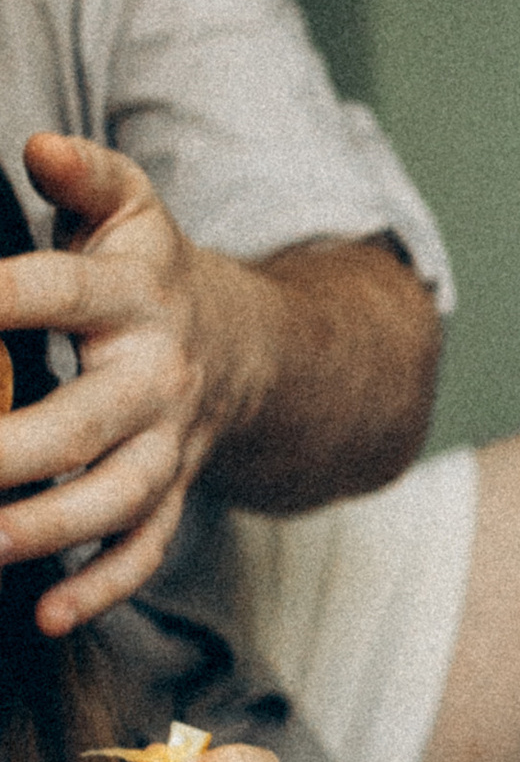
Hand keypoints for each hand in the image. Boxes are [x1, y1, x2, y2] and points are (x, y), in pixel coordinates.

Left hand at [0, 132, 269, 630]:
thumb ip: (85, 178)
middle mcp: (158, 375)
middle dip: (10, 452)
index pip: (63, 292)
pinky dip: (101, 587)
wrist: (253, 349)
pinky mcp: (171, 496)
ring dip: (46, 530)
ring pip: (115, 500)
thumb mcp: (128, 212)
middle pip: (86, 422)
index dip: (3, 298)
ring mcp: (168, 445)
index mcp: (137, 294)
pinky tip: (47, 615)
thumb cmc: (151, 274)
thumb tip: (39, 147)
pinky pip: (143, 550)